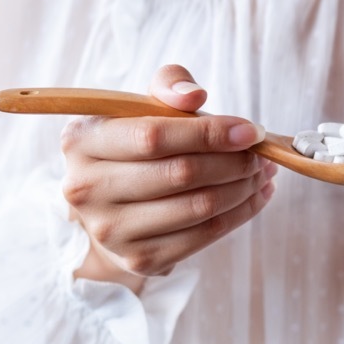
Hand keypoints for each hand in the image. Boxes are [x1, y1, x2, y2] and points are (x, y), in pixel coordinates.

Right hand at [61, 64, 275, 291]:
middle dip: (234, 161)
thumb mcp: (143, 104)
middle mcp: (86, 189)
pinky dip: (241, 213)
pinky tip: (255, 195)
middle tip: (261, 153)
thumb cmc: (135, 144)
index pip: (154, 136)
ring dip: (244, 187)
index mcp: (81, 141)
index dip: (210, 133)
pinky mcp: (140, 259)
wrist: (113, 205)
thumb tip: (194, 96)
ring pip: (200, 207)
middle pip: (182, 174)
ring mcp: (110, 230)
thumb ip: (169, 84)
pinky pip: (206, 236)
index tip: (250, 130)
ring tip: (262, 171)